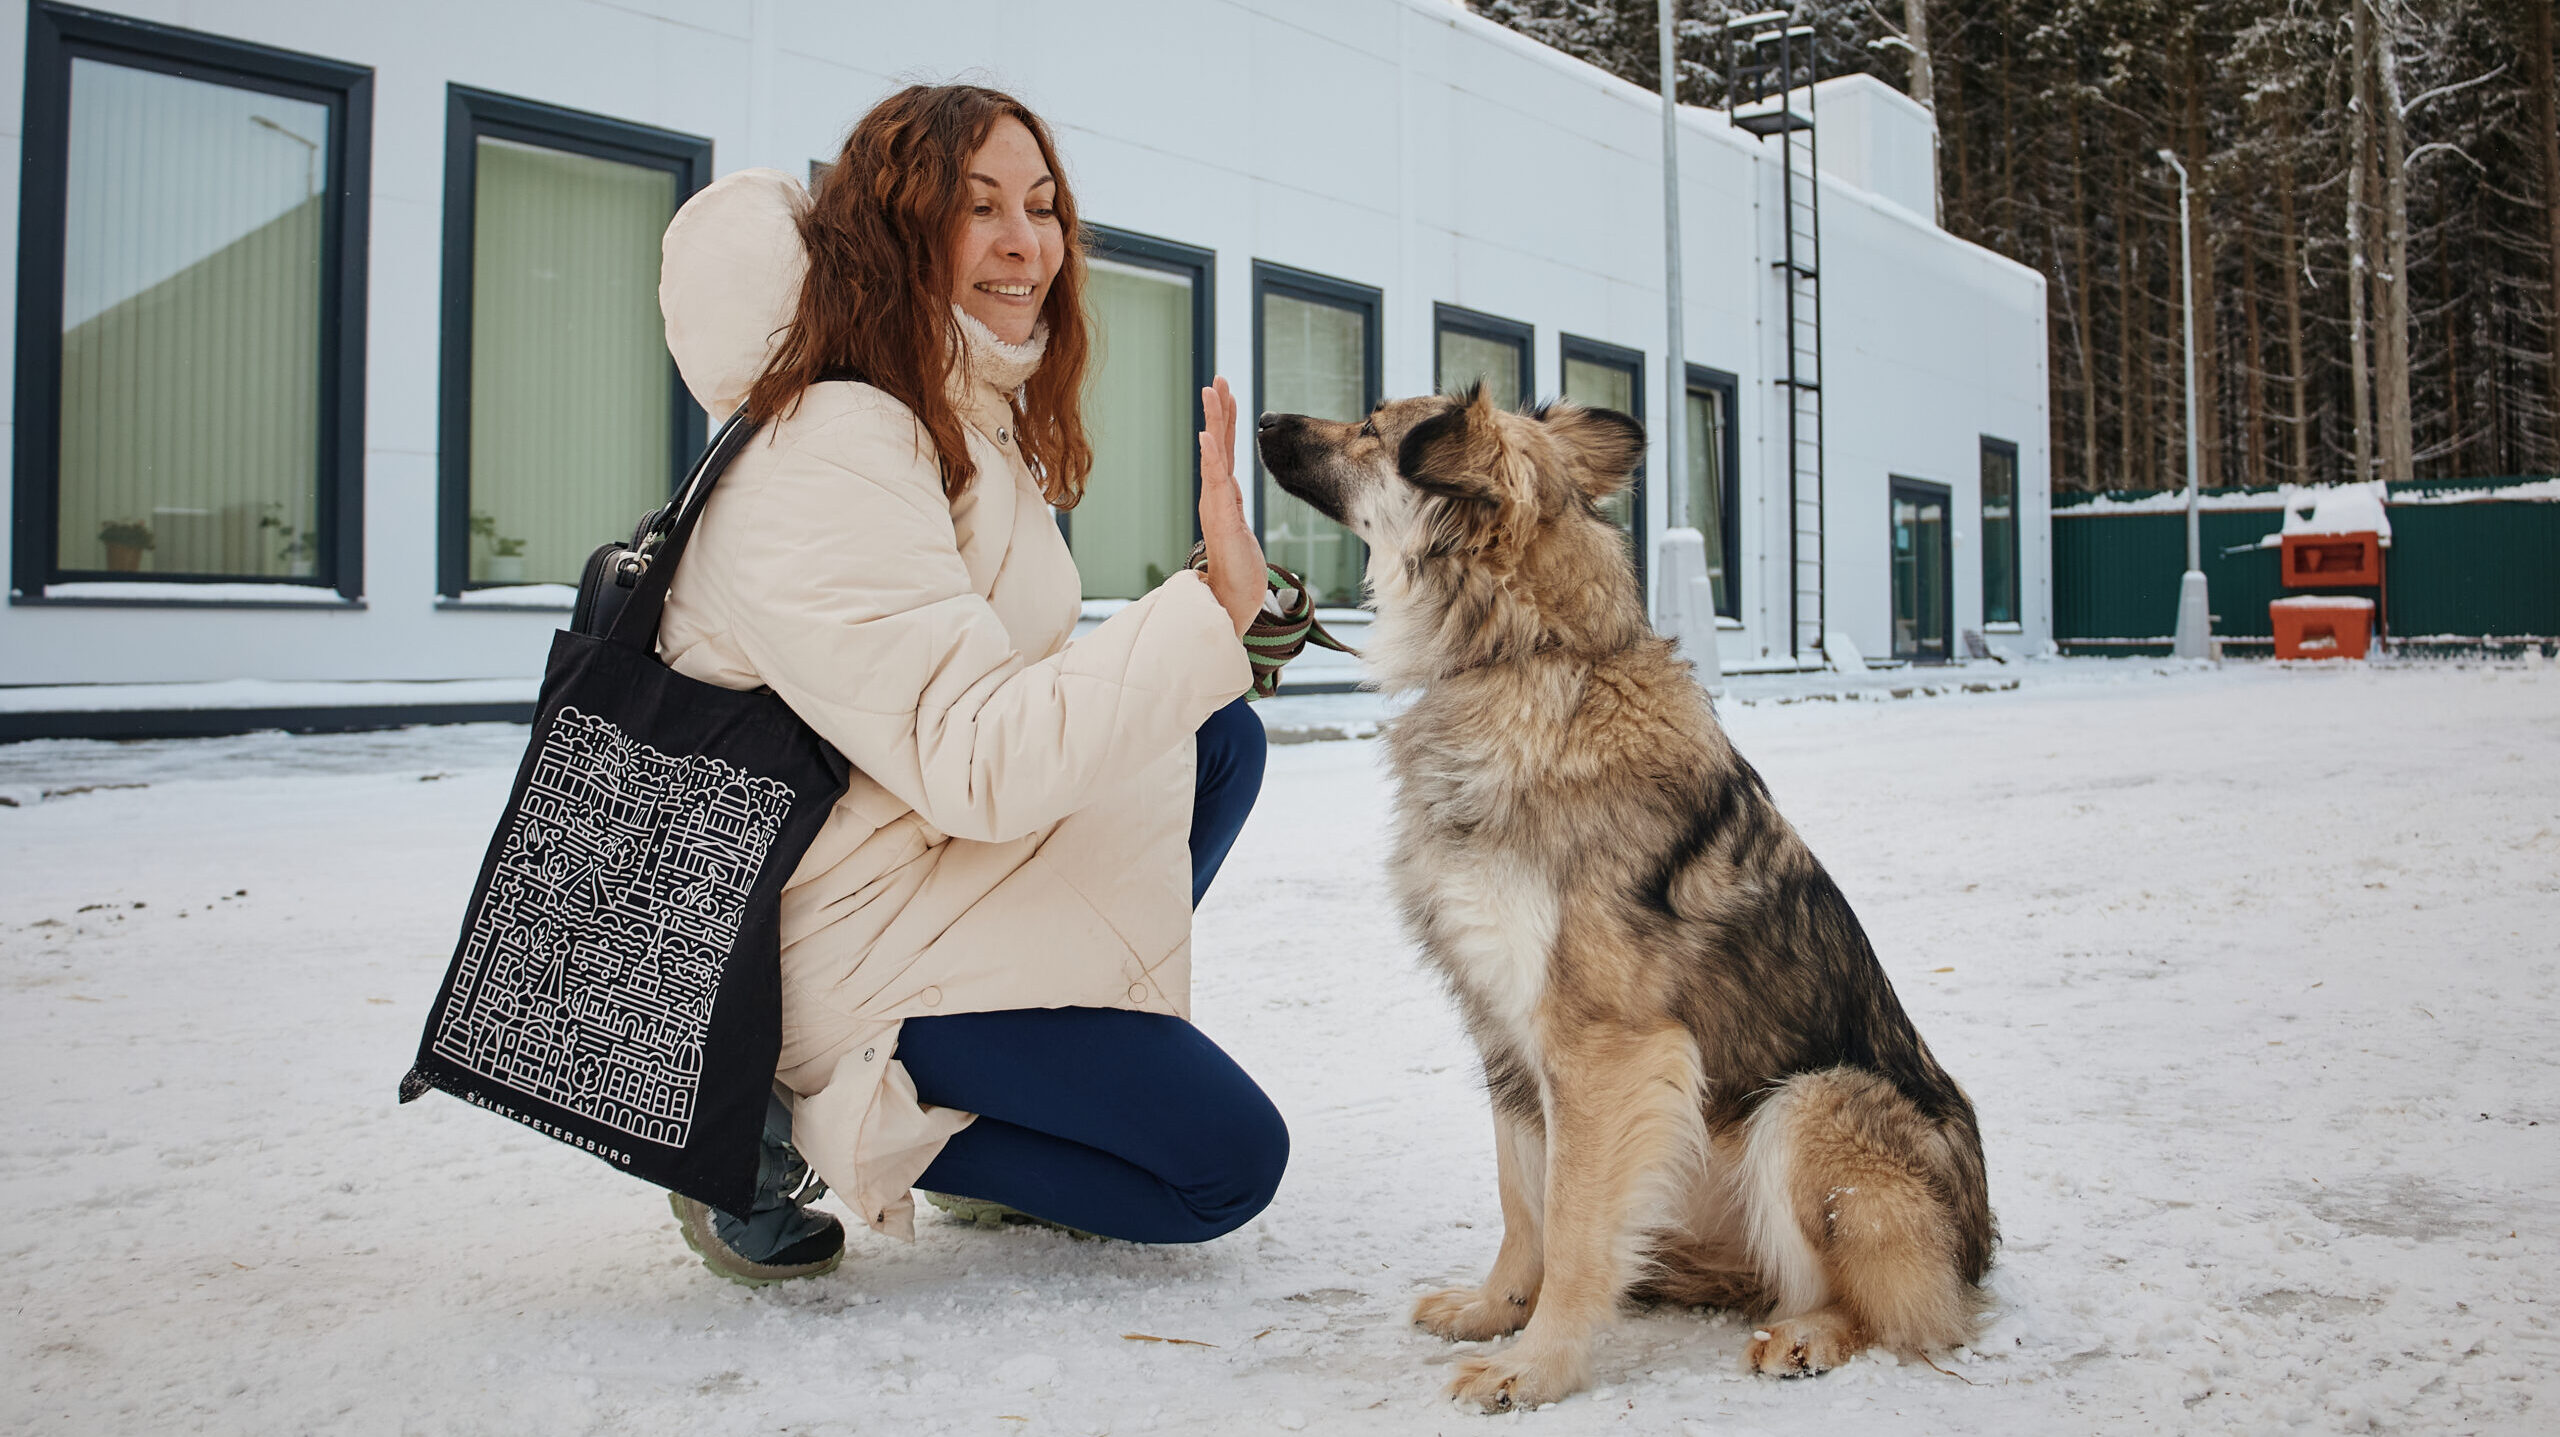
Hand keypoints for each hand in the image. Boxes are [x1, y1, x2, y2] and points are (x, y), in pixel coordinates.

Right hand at [1196, 376, 1265, 637]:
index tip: (1225, 392)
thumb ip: (1232, 511)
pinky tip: (1207, 435)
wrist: (1232, 599)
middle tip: (1217, 378)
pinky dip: (1211, 456)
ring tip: (1211, 392)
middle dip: (1219, 410)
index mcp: (1221, 495)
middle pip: (1219, 444)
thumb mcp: (1239, 531)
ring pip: (1216, 455)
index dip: (1225, 421)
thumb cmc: (1238, 570)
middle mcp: (1216, 495)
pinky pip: (1214, 481)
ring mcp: (1216, 505)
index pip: (1226, 450)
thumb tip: (1230, 494)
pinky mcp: (1221, 517)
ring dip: (1214, 422)